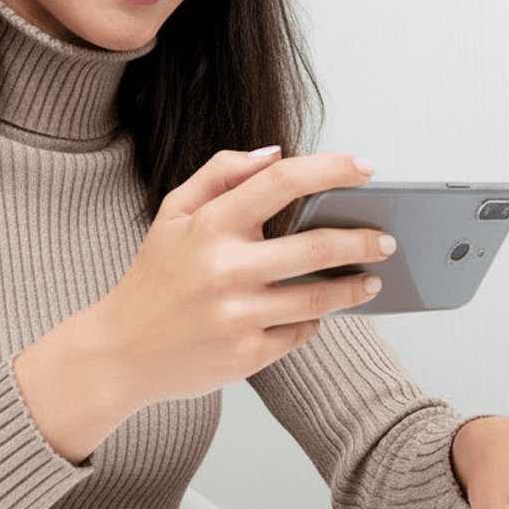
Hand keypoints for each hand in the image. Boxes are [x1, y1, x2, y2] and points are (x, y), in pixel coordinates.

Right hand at [16, 149, 396, 460]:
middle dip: (364, 240)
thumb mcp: (173, 213)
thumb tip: (277, 152)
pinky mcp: (246, 355)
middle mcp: (225, 270)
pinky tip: (318, 311)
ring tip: (371, 278)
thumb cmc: (155, 277)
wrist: (120, 352)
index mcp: (209, 225)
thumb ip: (221, 174)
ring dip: (355, 287)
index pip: (281, 181)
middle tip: (388, 239)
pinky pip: (301, 333)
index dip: (331, 170)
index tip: (366, 169)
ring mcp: (237, 316)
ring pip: (320, 297)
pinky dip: (315, 320)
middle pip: (317, 245)